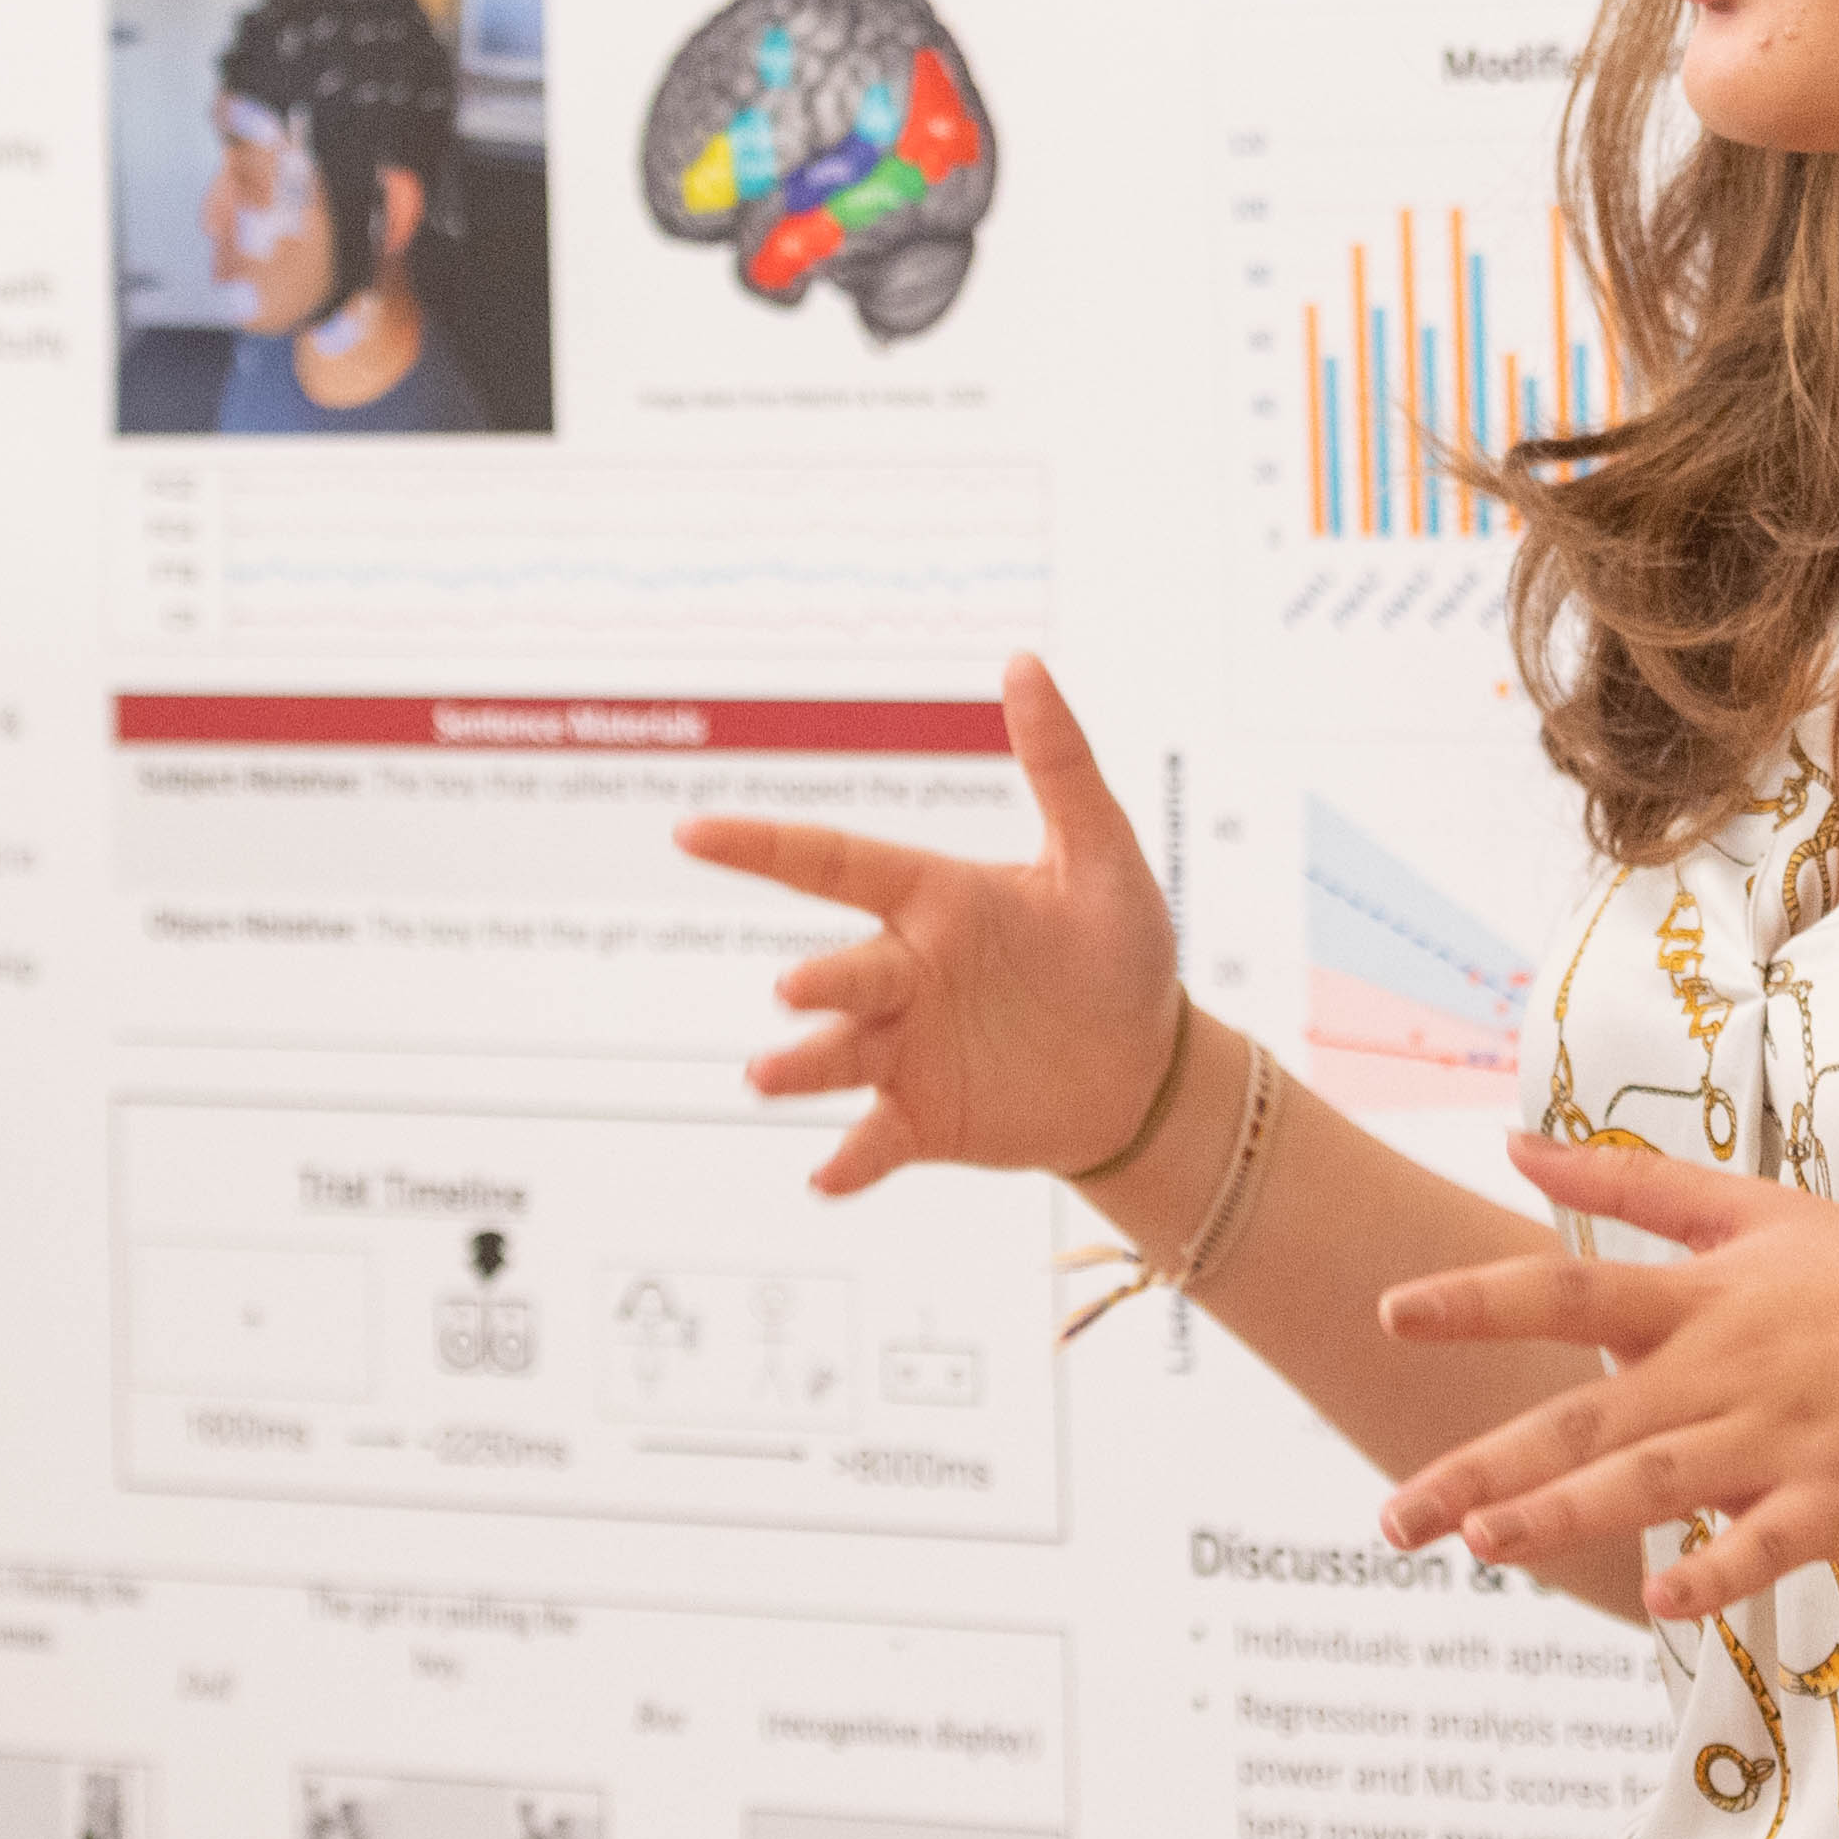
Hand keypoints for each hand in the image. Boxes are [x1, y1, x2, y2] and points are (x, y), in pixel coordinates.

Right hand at [677, 655, 1182, 1195]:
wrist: (1147, 1070)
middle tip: (795, 994)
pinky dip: (849, 1160)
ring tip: (767, 1078)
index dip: (762, 847)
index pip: (835, 863)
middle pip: (844, 971)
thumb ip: (1058, 763)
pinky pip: (875, 1140)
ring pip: (840, 1056)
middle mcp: (904, 973)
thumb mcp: (1102, 853)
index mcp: (934, 899)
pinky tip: (825, 1177)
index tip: (691, 833)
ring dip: (801, 1068)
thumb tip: (1024, 661)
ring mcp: (908, 1050)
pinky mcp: (926, 1119)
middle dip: (818, 983)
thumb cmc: (1119, 951)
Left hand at [1373, 1135, 1838, 1623]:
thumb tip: (1514, 1140)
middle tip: (1391, 1517)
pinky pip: (1768, 1542)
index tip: (1390, 1311)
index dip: (1477, 1299)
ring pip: (1656, 1479)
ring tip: (1482, 1543)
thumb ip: (1630, 1181)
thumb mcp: (1754, 1207)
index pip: (1568, 1286)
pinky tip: (1662, 1599)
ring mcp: (1782, 1433)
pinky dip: (1719, 1567)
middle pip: (1586, 1413)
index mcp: (1702, 1295)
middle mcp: (1726, 1363)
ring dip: (1568, 1512)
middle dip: (1483, 1466)